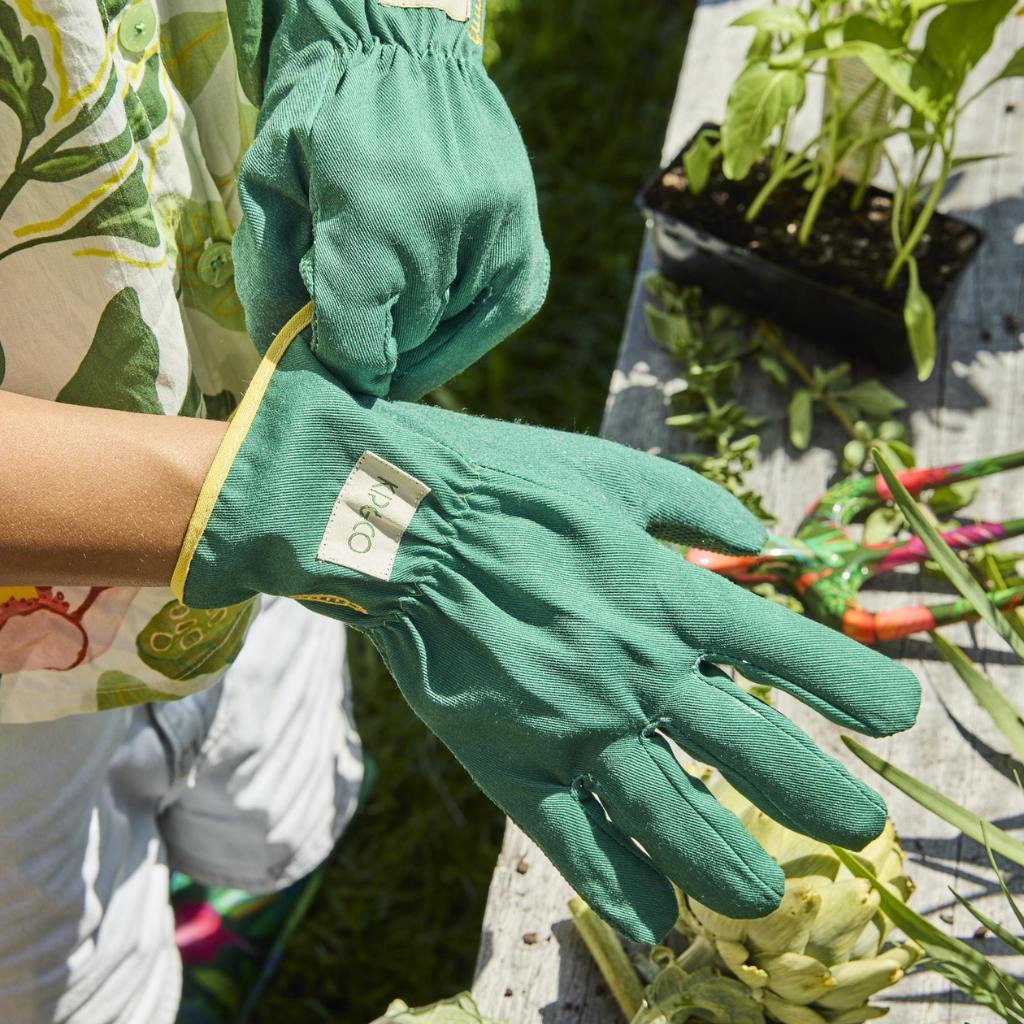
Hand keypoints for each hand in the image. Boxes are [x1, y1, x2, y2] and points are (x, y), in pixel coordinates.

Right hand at [173, 306, 920, 941]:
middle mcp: (636, 669)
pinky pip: (573, 836)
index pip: (786, 649)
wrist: (397, 521)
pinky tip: (651, 918)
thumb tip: (759, 538)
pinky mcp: (511, 757)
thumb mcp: (613, 471)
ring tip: (766, 902)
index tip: (891, 714)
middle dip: (818, 796)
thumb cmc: (506, 486)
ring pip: (673, 814)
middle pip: (752, 750)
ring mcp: (574, 723)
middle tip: (860, 829)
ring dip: (729, 866)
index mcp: (666, 594)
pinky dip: (617, 882)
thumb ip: (696, 505)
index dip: (851, 684)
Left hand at [233, 0, 547, 399]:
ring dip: (411, 330)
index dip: (330, 363)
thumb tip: (293, 366)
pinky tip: (431, 290)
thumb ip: (272, 288)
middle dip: (368, 340)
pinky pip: (490, 324)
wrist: (400, 53)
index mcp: (368, 226)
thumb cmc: (321, 122)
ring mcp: (495, 251)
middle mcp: (443, 243)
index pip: (354, 353)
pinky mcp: (528, 259)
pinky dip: (454, 324)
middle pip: (399, 351)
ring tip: (395, 276)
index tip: (318, 343)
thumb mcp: (268, 189)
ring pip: (442, 342)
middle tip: (351, 301)